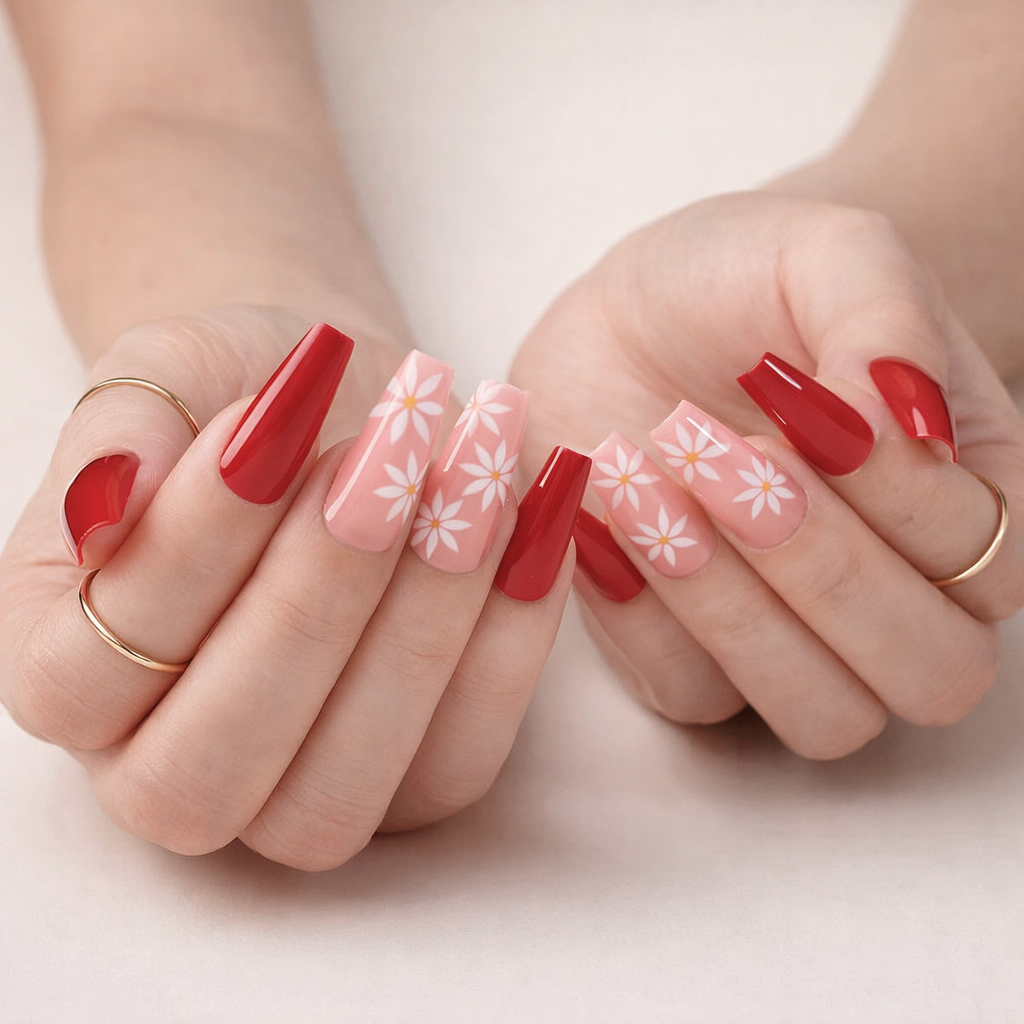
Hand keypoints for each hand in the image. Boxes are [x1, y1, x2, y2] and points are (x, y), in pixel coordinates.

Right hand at [0, 306, 579, 868]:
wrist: (345, 414)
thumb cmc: (244, 396)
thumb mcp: (167, 375)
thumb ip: (119, 436)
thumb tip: (100, 516)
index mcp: (69, 677)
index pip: (86, 673)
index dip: (190, 550)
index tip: (272, 420)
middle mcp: (165, 764)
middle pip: (209, 765)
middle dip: (311, 602)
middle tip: (385, 460)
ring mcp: (296, 793)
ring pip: (336, 793)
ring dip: (418, 632)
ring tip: (471, 481)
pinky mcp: (416, 781)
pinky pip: (459, 758)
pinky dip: (508, 641)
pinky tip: (528, 522)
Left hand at [511, 193, 1023, 758]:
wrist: (630, 316)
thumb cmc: (746, 283)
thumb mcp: (827, 254)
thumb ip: (887, 323)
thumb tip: (912, 432)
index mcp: (968, 496)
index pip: (987, 558)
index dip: (892, 494)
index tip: (789, 396)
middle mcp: (900, 593)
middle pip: (930, 673)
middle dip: (821, 567)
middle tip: (721, 454)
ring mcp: (795, 638)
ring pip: (823, 715)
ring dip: (732, 608)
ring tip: (645, 484)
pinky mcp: (691, 654)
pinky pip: (692, 692)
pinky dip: (640, 615)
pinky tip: (603, 514)